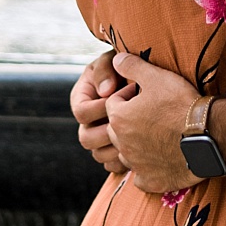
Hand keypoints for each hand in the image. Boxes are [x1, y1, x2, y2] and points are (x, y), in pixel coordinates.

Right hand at [71, 51, 129, 174]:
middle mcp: (87, 121)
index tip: (122, 98)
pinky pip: (112, 165)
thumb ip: (105, 69)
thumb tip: (105, 91)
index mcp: (82, 98)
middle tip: (131, 121)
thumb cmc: (126, 67)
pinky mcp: (112, 150)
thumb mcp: (112, 60)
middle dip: (108, 131)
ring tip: (138, 135)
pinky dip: (124, 160)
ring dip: (117, 147)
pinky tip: (141, 148)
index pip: (81, 112)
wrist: (144, 82)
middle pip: (85, 138)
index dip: (101, 108)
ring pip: (98, 155)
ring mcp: (99, 138)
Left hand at [105, 52, 200, 193]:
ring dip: (137, 144)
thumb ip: (132, 66)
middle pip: (117, 129)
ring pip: (128, 152)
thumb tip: (117, 59)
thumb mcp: (157, 76)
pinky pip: (141, 176)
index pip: (113, 103)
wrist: (208, 135)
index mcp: (119, 118)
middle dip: (130, 120)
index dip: (128, 96)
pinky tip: (161, 159)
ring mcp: (135, 165)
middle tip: (153, 113)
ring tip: (159, 134)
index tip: (146, 95)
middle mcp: (122, 144)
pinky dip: (147, 169)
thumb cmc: (181, 104)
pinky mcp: (151, 180)